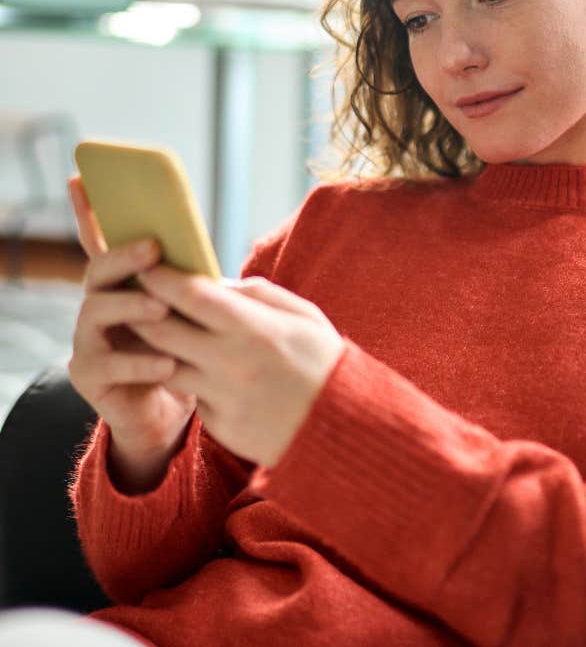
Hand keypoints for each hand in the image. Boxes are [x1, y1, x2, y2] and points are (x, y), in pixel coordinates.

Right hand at [66, 176, 196, 490]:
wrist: (169, 407)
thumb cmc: (183, 348)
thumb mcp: (187, 309)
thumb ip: (183, 279)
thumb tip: (194, 244)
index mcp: (122, 282)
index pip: (101, 240)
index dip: (88, 210)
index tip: (78, 176)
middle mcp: (98, 304)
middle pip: (99, 269)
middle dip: (124, 255)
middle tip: (153, 248)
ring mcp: (89, 338)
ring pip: (98, 312)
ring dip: (132, 306)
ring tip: (161, 309)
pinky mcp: (90, 374)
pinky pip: (110, 364)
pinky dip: (141, 362)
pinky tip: (168, 363)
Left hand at [128, 266, 345, 467]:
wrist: (344, 429)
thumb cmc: (324, 362)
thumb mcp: (304, 316)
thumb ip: (259, 293)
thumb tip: (218, 283)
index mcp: (255, 328)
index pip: (191, 295)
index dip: (161, 278)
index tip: (145, 267)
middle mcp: (231, 362)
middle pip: (161, 330)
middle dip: (139, 310)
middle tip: (132, 298)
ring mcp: (223, 397)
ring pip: (165, 367)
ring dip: (153, 348)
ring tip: (154, 333)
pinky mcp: (220, 425)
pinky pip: (193, 397)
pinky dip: (191, 381)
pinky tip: (200, 372)